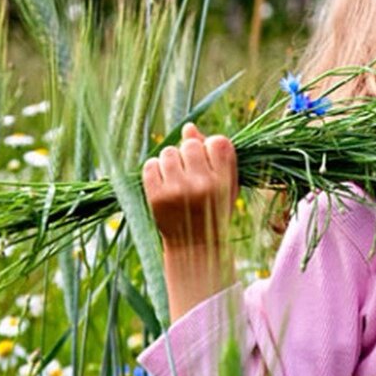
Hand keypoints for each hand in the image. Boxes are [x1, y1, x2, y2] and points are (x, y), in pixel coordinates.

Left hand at [142, 123, 237, 248]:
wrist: (194, 248)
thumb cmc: (213, 212)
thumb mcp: (224, 186)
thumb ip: (213, 156)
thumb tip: (189, 127)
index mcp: (224, 181)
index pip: (218, 142)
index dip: (211, 149)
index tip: (209, 164)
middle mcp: (202, 184)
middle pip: (191, 145)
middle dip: (189, 155)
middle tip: (190, 173)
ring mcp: (177, 190)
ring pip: (169, 152)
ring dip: (171, 161)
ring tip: (176, 178)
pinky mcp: (156, 196)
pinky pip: (150, 165)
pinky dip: (155, 170)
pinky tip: (163, 183)